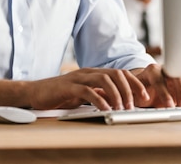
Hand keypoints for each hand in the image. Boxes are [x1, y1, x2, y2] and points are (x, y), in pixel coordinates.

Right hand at [27, 68, 149, 110]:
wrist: (36, 93)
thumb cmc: (61, 95)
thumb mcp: (85, 95)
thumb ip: (100, 95)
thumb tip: (119, 102)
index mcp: (94, 73)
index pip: (120, 73)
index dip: (135, 83)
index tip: (144, 96)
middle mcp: (88, 72)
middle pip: (116, 74)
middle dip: (129, 89)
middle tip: (133, 105)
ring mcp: (78, 77)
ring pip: (104, 79)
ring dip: (116, 95)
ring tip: (121, 108)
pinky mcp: (68, 86)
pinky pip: (87, 90)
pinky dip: (99, 100)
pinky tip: (105, 109)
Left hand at [131, 64, 180, 107]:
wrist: (143, 84)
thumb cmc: (138, 89)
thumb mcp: (133, 92)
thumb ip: (137, 94)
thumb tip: (140, 100)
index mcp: (151, 71)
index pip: (159, 79)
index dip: (164, 92)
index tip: (169, 106)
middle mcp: (166, 69)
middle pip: (177, 75)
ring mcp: (178, 74)